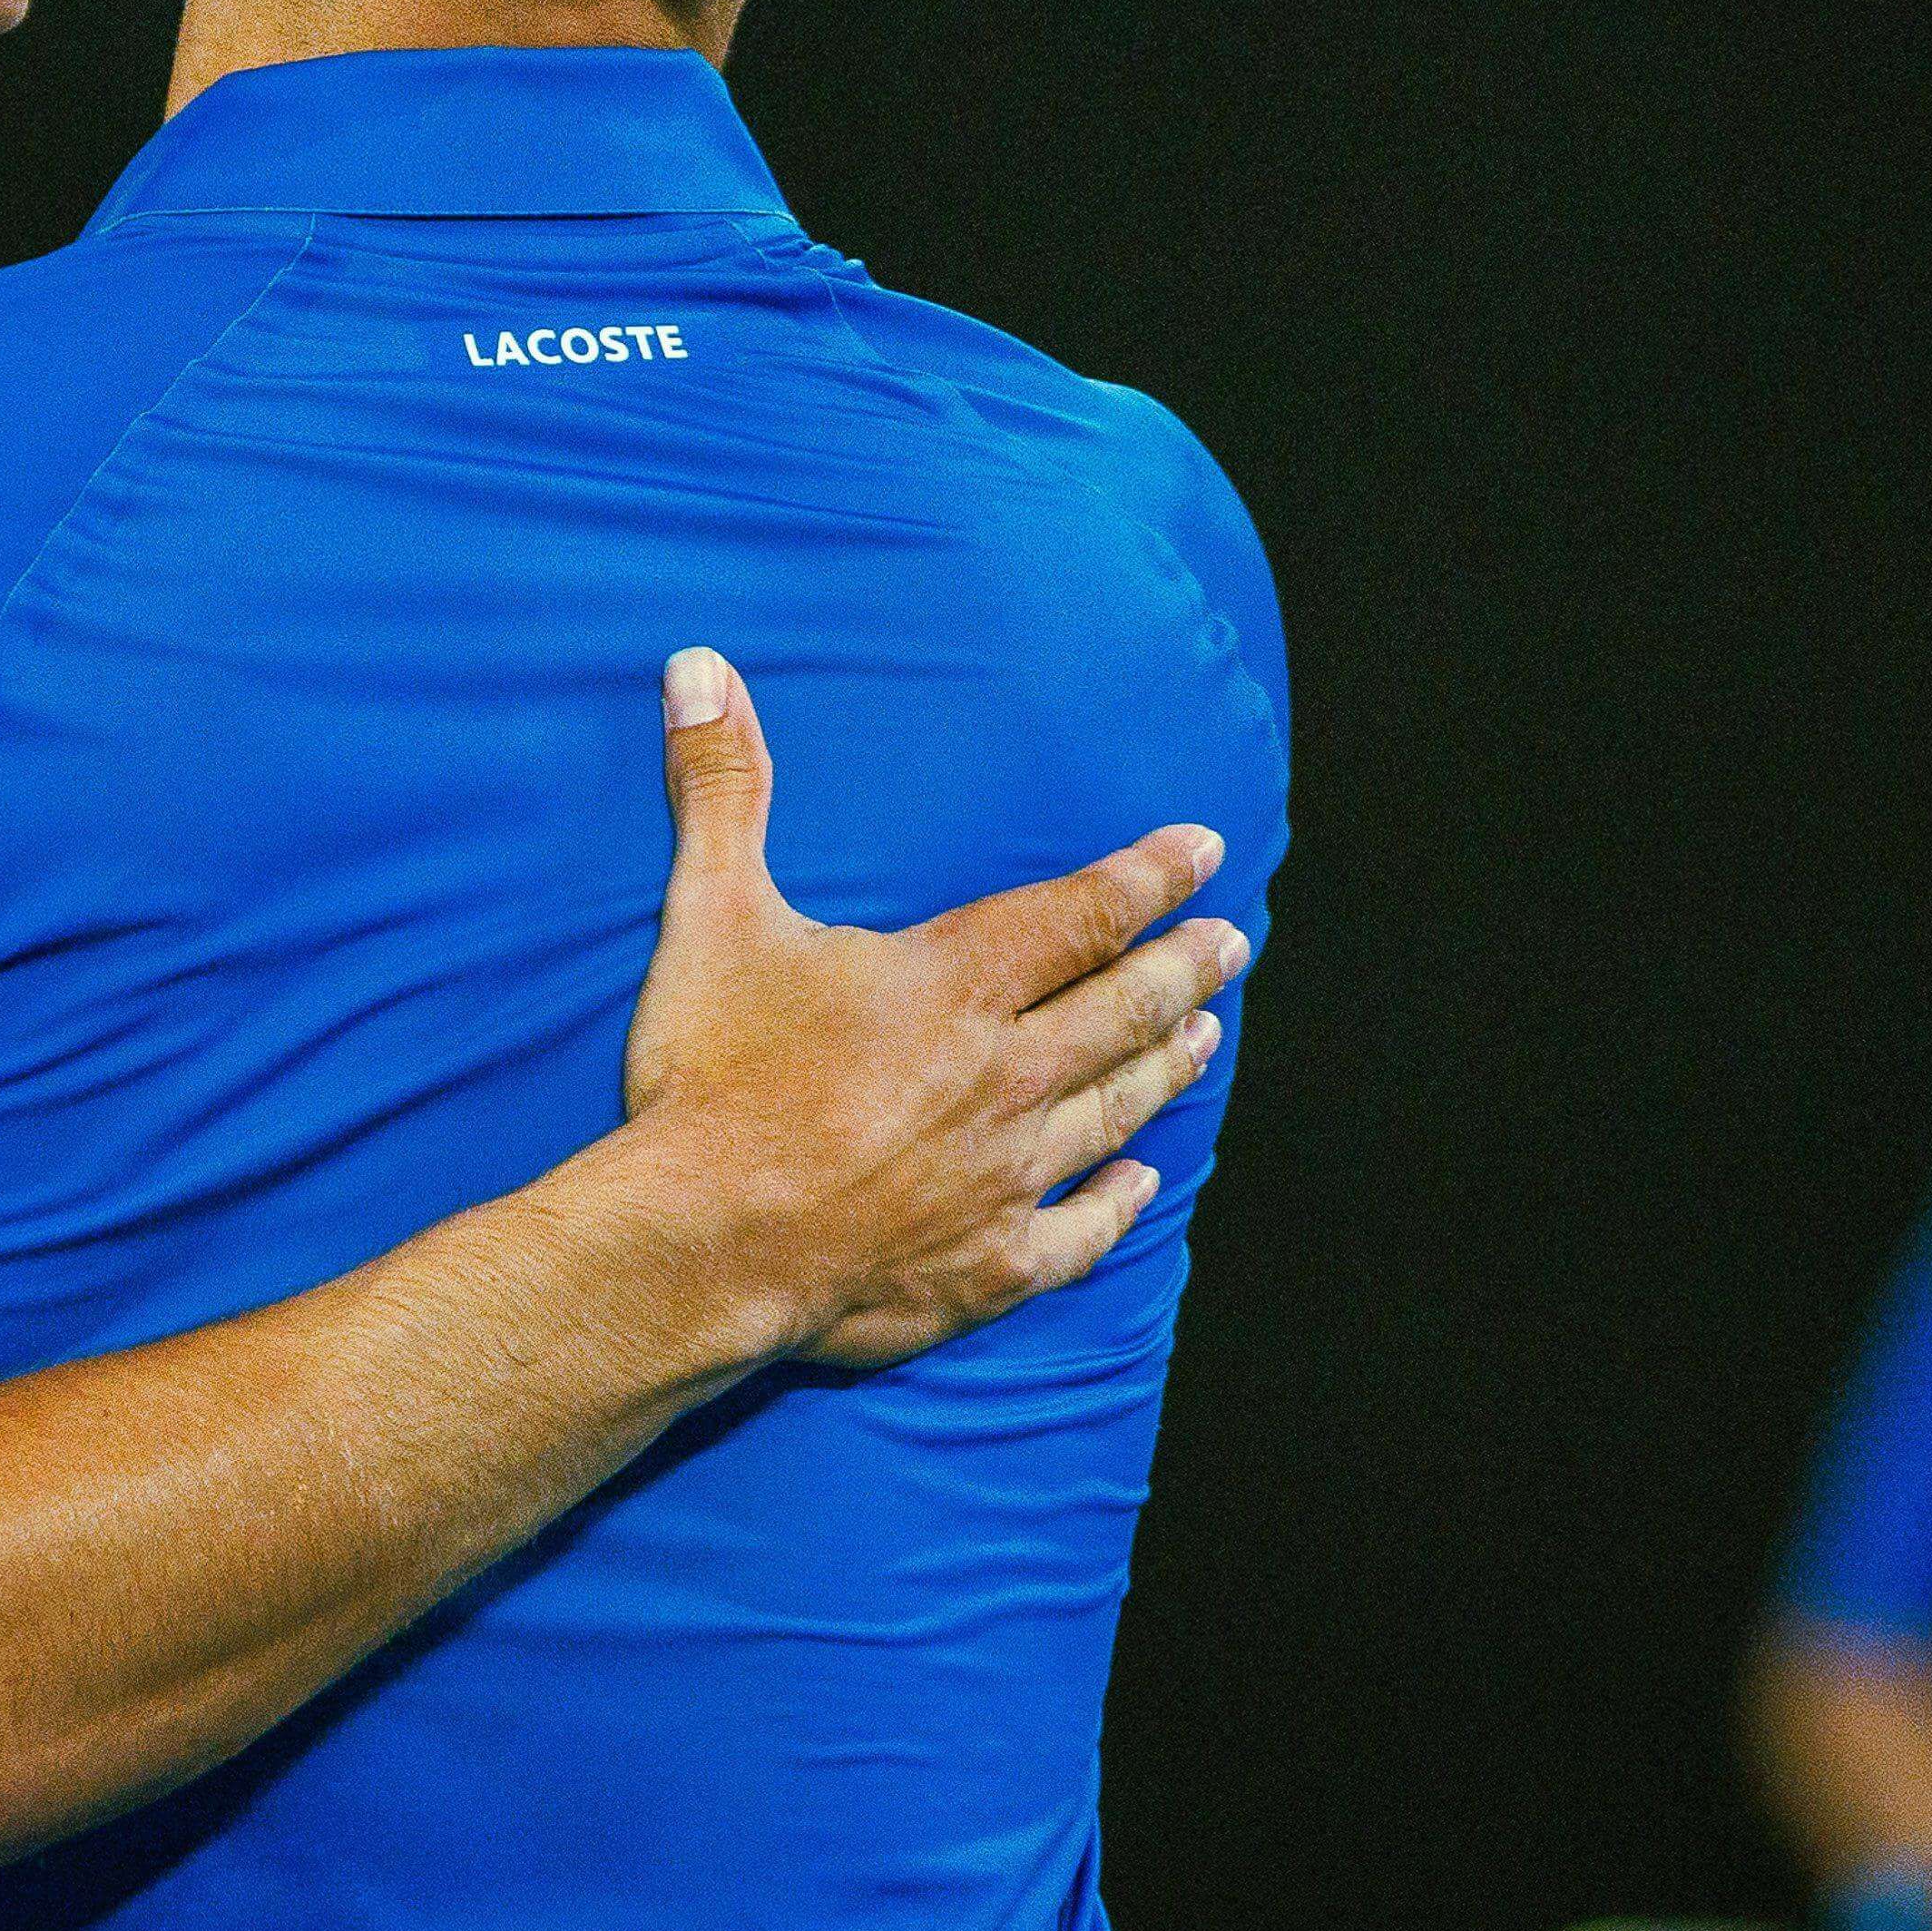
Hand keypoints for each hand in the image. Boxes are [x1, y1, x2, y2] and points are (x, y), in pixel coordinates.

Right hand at [597, 646, 1245, 1373]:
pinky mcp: (989, 1264)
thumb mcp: (708, 914)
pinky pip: (1079, 1232)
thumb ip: (720, 788)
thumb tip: (699, 665)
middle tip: (1232, 945)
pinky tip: (1140, 1185)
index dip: (1149, 876)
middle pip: (1122, 1010)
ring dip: (1165, 1069)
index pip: (1080, 915)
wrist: (703, 1242)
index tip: (1204, 851)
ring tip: (1206, 1039)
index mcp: (953, 985)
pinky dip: (1115, 1203)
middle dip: (1185, 969)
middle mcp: (1004, 1074)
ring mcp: (1006, 1176)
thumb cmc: (710, 1078)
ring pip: (1114, 1109)